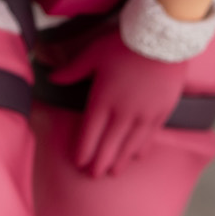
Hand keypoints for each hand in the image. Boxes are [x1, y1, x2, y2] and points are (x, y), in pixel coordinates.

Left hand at [51, 30, 186, 177]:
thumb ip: (72, 70)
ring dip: (119, 161)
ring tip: (113, 172)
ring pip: (129, 145)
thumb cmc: (125, 44)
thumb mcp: (94, 53)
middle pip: (108, 144)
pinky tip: (137, 157)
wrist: (163, 40)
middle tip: (93, 175)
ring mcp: (143, 115)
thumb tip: (52, 78)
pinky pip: (149, 137)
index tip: (79, 163)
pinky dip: (141, 149)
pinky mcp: (160, 112)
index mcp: (103, 99)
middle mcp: (122, 112)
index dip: (83, 150)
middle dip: (99, 162)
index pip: (90, 133)